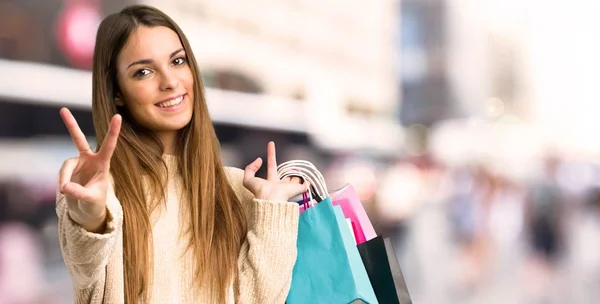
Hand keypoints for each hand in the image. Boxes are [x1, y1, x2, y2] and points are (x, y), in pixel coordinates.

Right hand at [58, 108, 121, 231]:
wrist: (87, 210)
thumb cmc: (95, 203)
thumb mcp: (92, 200)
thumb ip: (80, 193)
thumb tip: (65, 186)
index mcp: (103, 163)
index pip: (109, 145)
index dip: (113, 131)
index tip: (118, 116)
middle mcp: (90, 159)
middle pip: (79, 139)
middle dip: (71, 125)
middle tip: (63, 109)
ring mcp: (78, 163)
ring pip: (66, 165)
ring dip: (64, 177)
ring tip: (66, 190)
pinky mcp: (68, 170)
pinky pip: (61, 174)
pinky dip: (62, 182)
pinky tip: (66, 191)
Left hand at [242, 141, 307, 201]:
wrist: (270, 199)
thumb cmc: (259, 191)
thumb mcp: (248, 179)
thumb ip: (250, 168)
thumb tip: (259, 159)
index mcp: (270, 182)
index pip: (271, 164)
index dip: (271, 154)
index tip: (271, 143)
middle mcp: (280, 185)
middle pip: (286, 177)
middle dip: (289, 172)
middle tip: (292, 167)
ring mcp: (289, 188)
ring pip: (295, 181)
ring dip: (298, 177)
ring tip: (302, 172)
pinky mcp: (297, 190)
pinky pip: (304, 186)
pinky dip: (308, 183)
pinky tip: (310, 180)